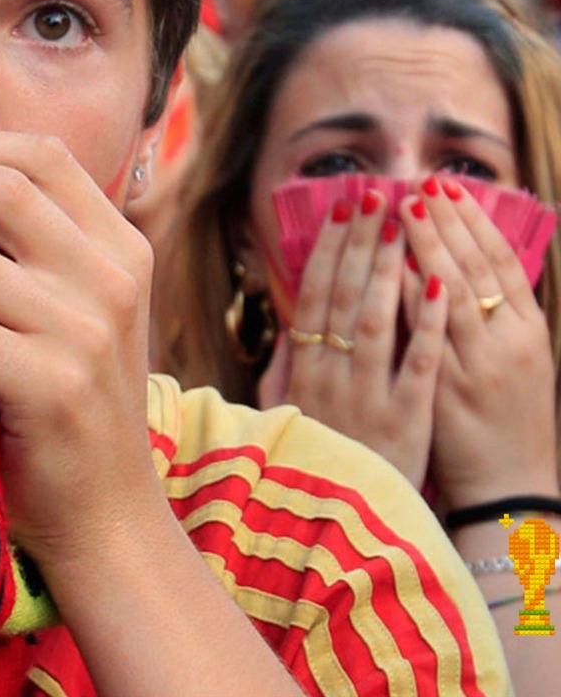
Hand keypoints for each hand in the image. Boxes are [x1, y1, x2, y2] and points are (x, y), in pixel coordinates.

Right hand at [260, 190, 444, 487]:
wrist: (338, 527)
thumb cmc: (315, 463)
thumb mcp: (283, 414)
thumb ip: (284, 369)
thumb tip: (288, 325)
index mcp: (303, 371)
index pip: (314, 295)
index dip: (328, 248)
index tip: (341, 208)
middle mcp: (330, 377)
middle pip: (345, 296)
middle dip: (360, 241)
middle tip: (376, 195)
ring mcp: (368, 398)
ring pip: (378, 321)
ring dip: (388, 267)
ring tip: (403, 222)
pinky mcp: (406, 422)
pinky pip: (418, 365)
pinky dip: (429, 324)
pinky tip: (439, 284)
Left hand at [402, 176, 558, 505]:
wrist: (513, 492)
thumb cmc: (507, 426)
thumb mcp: (510, 366)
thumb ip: (486, 322)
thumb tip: (453, 273)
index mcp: (527, 332)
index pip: (498, 263)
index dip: (472, 223)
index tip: (449, 187)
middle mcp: (508, 343)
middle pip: (475, 268)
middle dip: (446, 222)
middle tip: (422, 181)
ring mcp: (477, 366)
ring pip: (453, 294)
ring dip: (428, 246)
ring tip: (404, 206)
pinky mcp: (447, 393)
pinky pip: (427, 338)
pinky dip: (412, 301)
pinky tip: (396, 269)